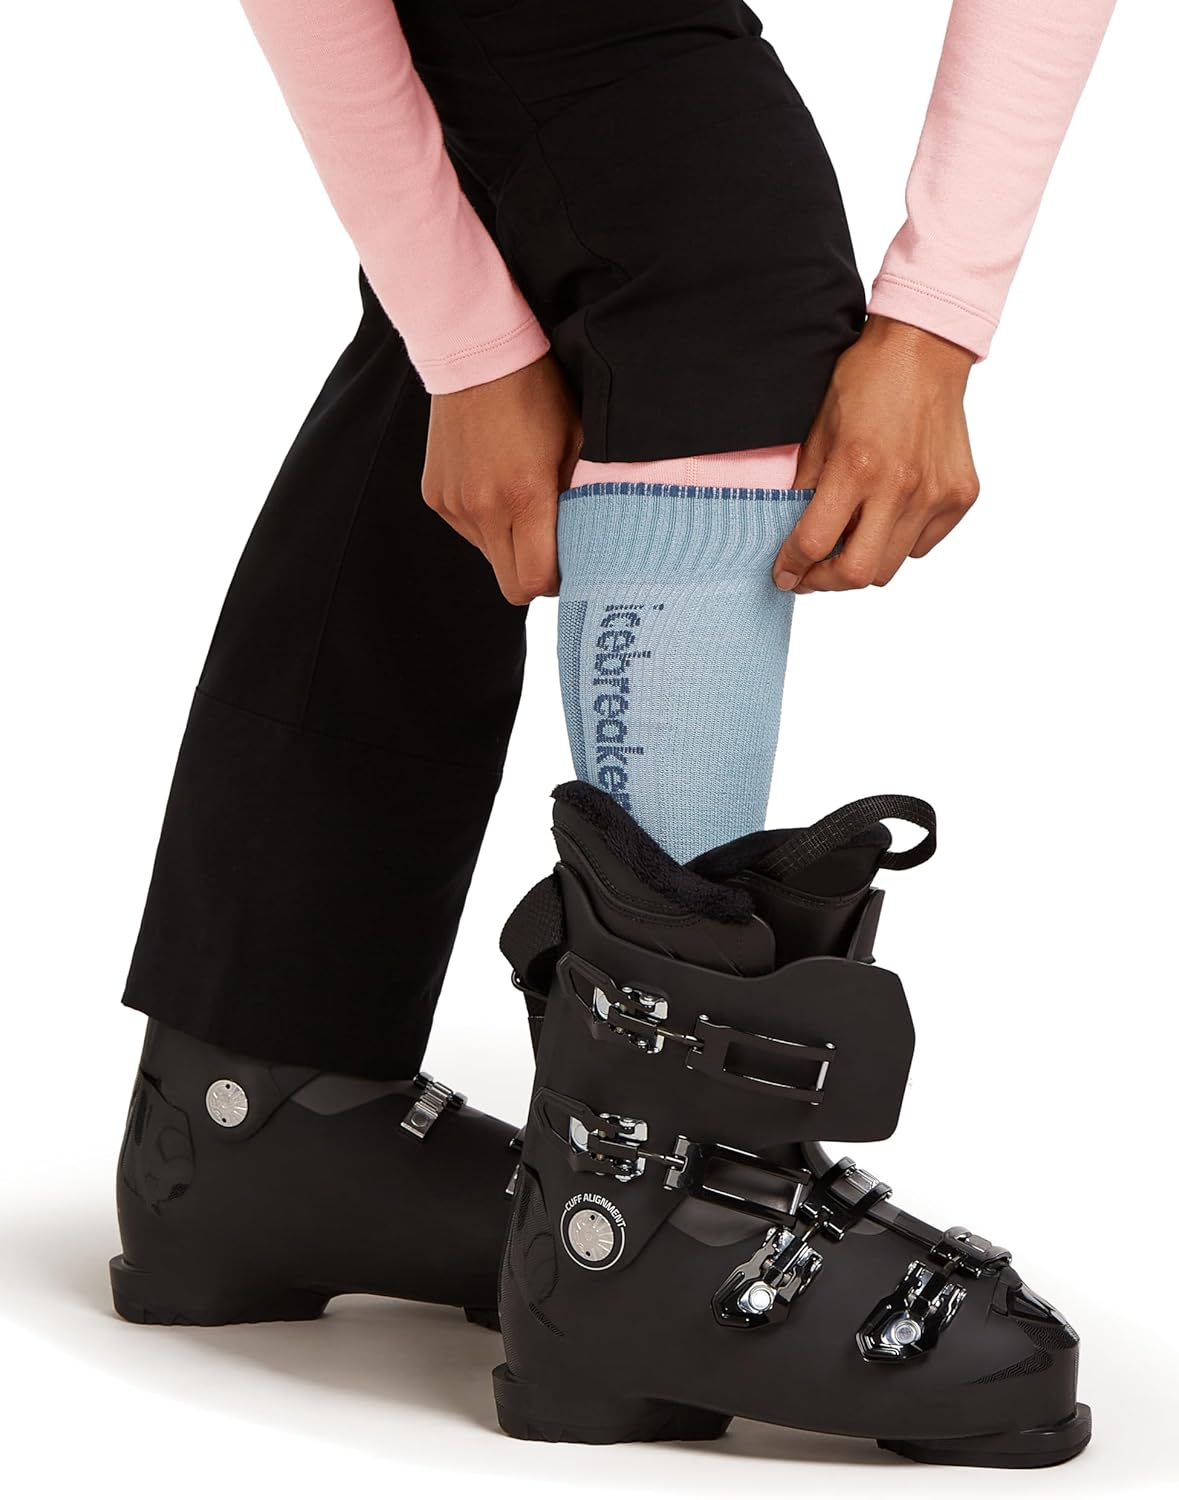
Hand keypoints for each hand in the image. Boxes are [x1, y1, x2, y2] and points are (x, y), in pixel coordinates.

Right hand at [422, 353, 582, 604]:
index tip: (571, 565)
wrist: (478, 352)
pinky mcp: (435, 495)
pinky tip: (497, 484)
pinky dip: (486, 522)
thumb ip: (585, 498)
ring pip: (490, 557)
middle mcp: (483, 507)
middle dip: (534, 573)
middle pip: (510, 583)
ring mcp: (454, 503)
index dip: (555, 583)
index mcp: (525, 495)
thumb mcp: (579, 442)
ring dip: (510, 544)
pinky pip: (468, 530)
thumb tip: (595, 542)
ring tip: (523, 500)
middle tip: (553, 545)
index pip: (534, 582)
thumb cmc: (539, 393)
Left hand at [773, 315, 979, 593]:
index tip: (784, 575)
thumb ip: (808, 486)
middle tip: (812, 573)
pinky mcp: (960, 496)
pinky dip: (899, 542)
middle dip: (826, 581)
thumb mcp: (820, 429)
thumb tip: (793, 535)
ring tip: (850, 540)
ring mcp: (935, 494)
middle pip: (858, 574)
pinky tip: (888, 516)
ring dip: (863, 561)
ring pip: (891, 566)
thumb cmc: (867, 381)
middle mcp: (900, 486)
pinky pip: (921, 546)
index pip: (815, 543)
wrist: (925, 349)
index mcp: (856, 467)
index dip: (792, 567)